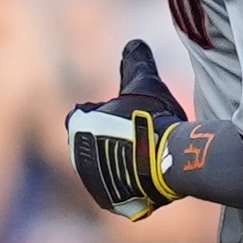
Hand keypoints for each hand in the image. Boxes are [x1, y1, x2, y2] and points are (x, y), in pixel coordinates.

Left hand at [64, 37, 203, 220]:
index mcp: (78, 125)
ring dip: (121, 163)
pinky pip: (116, 190)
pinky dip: (129, 184)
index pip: (87, 115)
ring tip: (149, 157)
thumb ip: (135, 64)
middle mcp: (76, 154)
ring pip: (106, 168)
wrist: (166, 159)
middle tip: (142, 137)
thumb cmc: (152, 118)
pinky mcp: (106, 200)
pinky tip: (148, 176)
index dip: (109, 114)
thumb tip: (134, 42)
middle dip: (114, 141)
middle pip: (97, 144)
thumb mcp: (144, 84)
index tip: (129, 115)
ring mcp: (90, 181)